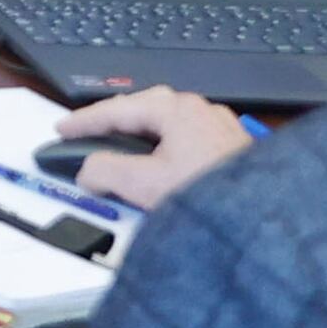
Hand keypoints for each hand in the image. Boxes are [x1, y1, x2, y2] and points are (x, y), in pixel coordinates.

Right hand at [47, 88, 248, 212]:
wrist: (263, 218)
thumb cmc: (213, 196)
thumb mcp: (144, 185)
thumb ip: (105, 172)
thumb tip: (89, 170)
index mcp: (176, 109)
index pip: (117, 110)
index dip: (84, 121)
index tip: (63, 128)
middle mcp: (199, 110)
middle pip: (143, 109)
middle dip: (112, 122)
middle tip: (86, 134)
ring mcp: (219, 126)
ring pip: (166, 123)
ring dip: (139, 135)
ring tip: (118, 150)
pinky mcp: (230, 146)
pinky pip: (186, 137)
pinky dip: (162, 146)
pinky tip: (158, 163)